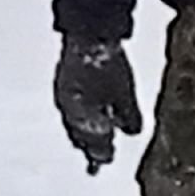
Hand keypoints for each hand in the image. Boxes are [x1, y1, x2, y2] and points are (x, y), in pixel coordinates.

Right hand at [55, 35, 143, 172]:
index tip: (105, 160)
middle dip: (90, 144)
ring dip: (82, 130)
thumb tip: (131, 132)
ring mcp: (63, 96)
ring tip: (87, 137)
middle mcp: (69, 111)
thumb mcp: (126, 95)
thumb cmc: (106, 67)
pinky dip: (77, 115)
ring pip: (72, 122)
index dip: (102, 153)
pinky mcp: (63, 82)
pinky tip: (83, 111)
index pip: (94, 143)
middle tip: (96, 154)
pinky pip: (69, 108)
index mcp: (84, 119)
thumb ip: (129, 117)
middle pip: (80, 135)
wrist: (88, 36)